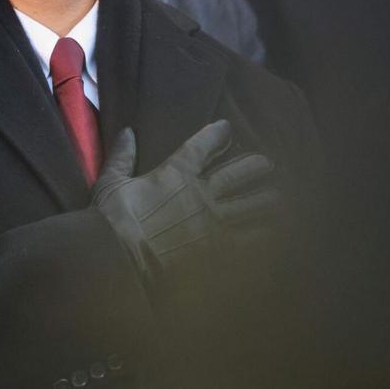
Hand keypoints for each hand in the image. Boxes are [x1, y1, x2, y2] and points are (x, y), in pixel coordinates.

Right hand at [91, 120, 279, 291]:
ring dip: (267, 201)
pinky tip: (272, 236)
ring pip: (254, 205)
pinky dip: (263, 237)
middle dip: (256, 166)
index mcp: (176, 173)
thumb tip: (127, 131)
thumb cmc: (111, 220)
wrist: (119, 260)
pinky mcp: (220, 251)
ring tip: (278, 199)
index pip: (203, 144)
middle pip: (241, 172)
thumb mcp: (110, 182)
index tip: (227, 128)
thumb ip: (122, 156)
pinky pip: (252, 241)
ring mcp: (216, 223)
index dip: (218, 134)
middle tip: (268, 164)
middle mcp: (203, 193)